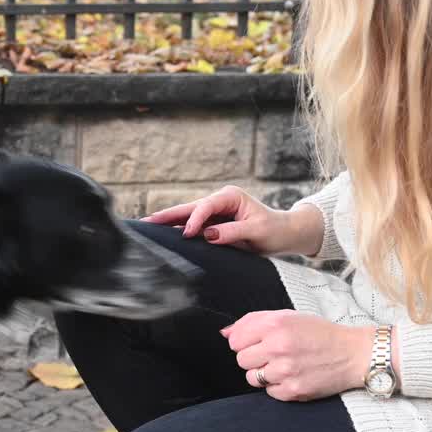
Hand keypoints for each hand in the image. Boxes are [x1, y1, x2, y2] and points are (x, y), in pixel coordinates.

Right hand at [145, 185, 323, 256]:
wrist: (284, 234)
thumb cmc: (273, 230)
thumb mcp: (256, 231)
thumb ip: (232, 232)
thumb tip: (208, 235)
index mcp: (230, 196)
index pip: (206, 206)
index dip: (194, 219)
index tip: (186, 234)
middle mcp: (220, 201)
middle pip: (190, 207)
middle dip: (168, 214)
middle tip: (147, 221)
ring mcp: (215, 212)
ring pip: (188, 216)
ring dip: (169, 221)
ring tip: (148, 226)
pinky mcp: (213, 223)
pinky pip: (193, 226)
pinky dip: (178, 229)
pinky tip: (163, 234)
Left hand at [222, 310, 374, 401]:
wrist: (353, 354)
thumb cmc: (318, 334)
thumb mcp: (288, 317)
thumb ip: (253, 321)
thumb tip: (224, 333)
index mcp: (275, 325)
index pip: (235, 341)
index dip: (245, 343)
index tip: (259, 343)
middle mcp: (278, 347)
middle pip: (241, 361)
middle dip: (254, 358)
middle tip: (274, 355)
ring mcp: (285, 370)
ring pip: (252, 378)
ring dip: (264, 374)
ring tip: (285, 365)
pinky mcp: (293, 390)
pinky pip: (269, 392)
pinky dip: (278, 386)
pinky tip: (294, 376)